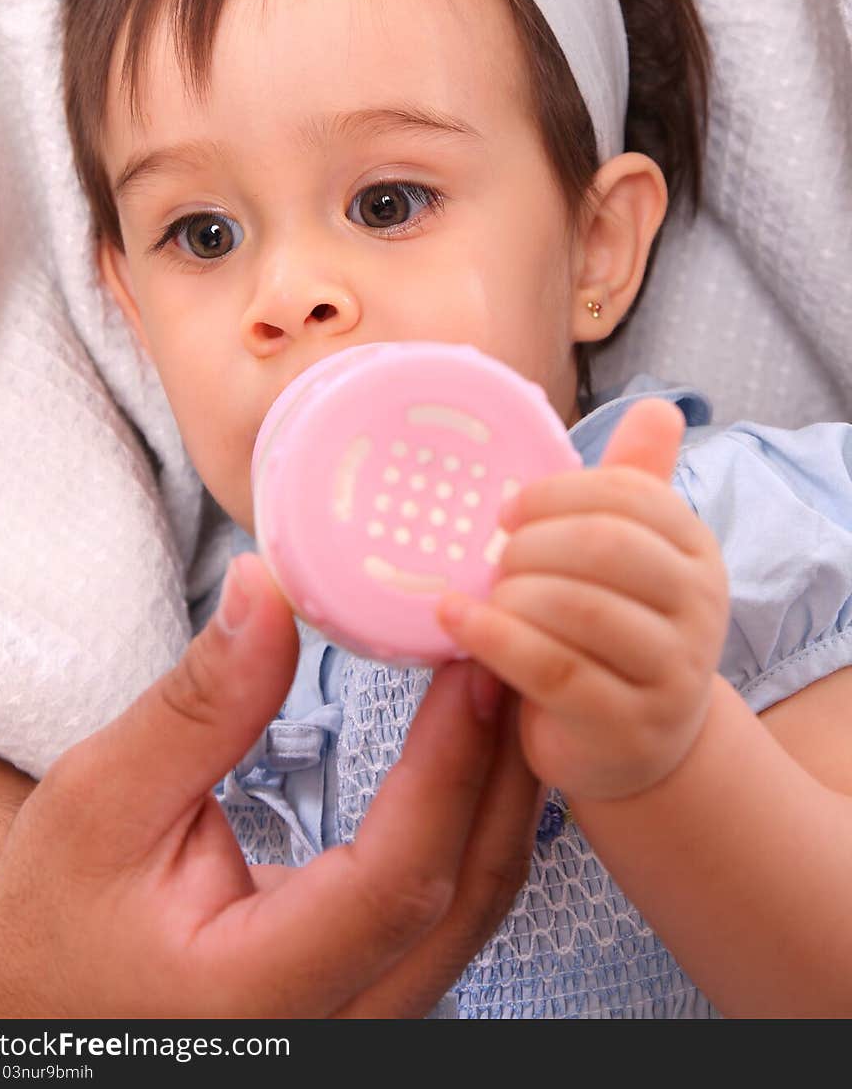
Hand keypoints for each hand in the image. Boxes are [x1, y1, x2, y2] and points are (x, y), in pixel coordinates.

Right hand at [0, 555, 538, 1017]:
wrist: (47, 1008)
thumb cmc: (60, 920)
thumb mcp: (102, 803)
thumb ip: (198, 706)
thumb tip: (267, 591)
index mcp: (260, 996)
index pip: (396, 881)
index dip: (448, 765)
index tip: (470, 663)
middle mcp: (338, 1029)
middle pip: (470, 897)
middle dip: (504, 763)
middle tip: (512, 647)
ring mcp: (368, 1021)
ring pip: (480, 908)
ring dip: (504, 788)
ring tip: (506, 680)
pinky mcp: (376, 993)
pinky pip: (457, 908)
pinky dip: (479, 819)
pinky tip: (477, 747)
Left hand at [437, 400, 728, 802]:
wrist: (633, 744)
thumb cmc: (612, 631)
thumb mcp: (627, 558)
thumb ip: (634, 485)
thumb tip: (656, 407)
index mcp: (695, 551)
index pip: (632, 496)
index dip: (557, 493)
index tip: (508, 511)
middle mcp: (699, 609)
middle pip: (607, 547)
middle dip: (533, 544)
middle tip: (495, 557)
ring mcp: (670, 673)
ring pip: (579, 610)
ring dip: (513, 592)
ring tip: (483, 593)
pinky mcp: (628, 726)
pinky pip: (551, 669)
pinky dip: (492, 636)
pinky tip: (452, 619)